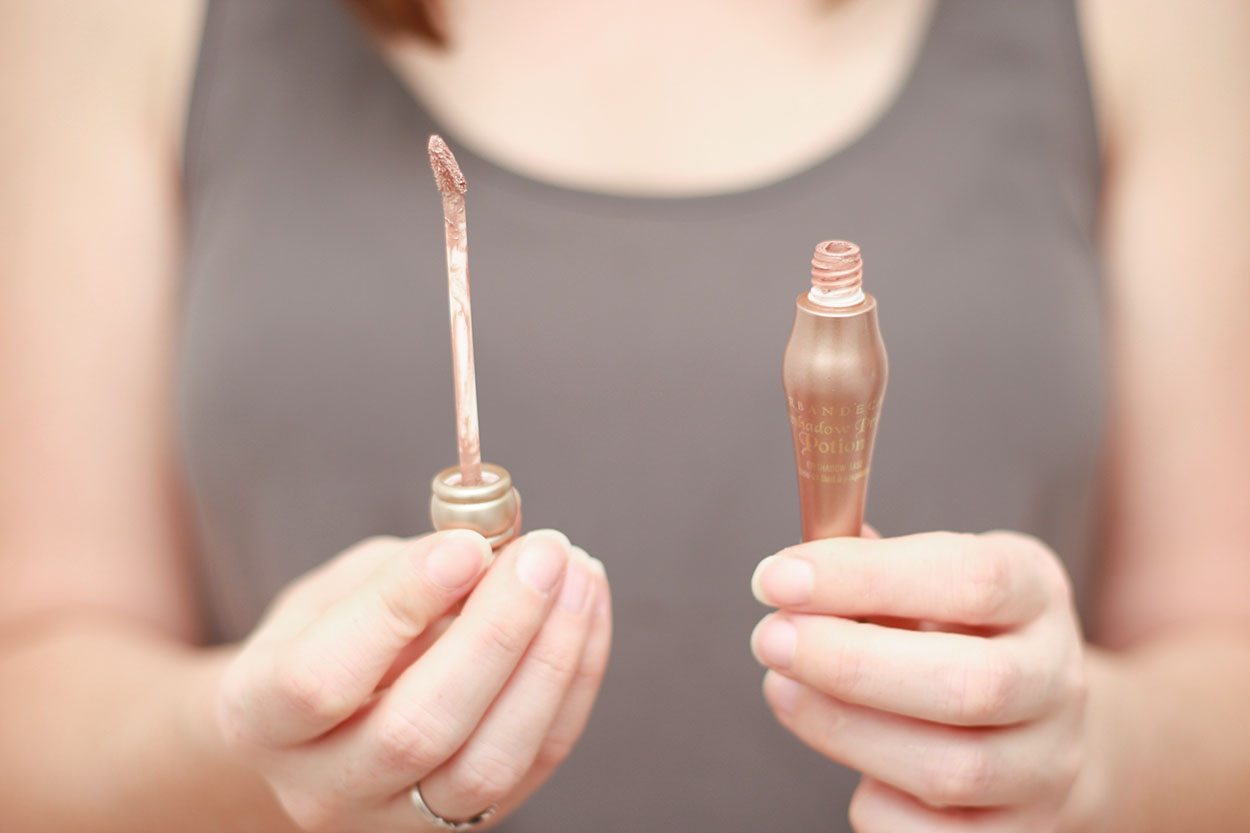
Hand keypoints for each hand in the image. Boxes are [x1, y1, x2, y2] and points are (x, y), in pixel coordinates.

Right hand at [214, 529, 610, 831]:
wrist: (320, 728)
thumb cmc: (326, 636)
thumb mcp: (333, 590)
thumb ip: (398, 577)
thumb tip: (488, 553)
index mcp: (258, 716)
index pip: (321, 679)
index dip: (399, 607)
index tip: (466, 545)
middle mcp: (321, 787)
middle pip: (418, 729)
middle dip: (496, 632)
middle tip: (545, 554)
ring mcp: (396, 821)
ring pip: (488, 763)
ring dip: (550, 661)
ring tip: (578, 575)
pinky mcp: (465, 824)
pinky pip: (536, 760)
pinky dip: (574, 682)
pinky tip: (587, 610)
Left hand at [750, 531, 1085, 831]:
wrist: (1028, 722)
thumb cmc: (949, 630)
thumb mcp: (925, 576)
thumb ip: (864, 567)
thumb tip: (789, 577)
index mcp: (1036, 590)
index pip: (973, 580)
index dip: (867, 578)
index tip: (777, 578)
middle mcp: (1058, 679)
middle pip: (971, 685)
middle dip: (850, 664)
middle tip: (770, 639)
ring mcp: (1047, 766)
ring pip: (951, 771)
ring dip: (844, 730)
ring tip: (782, 690)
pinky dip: (875, 805)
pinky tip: (846, 757)